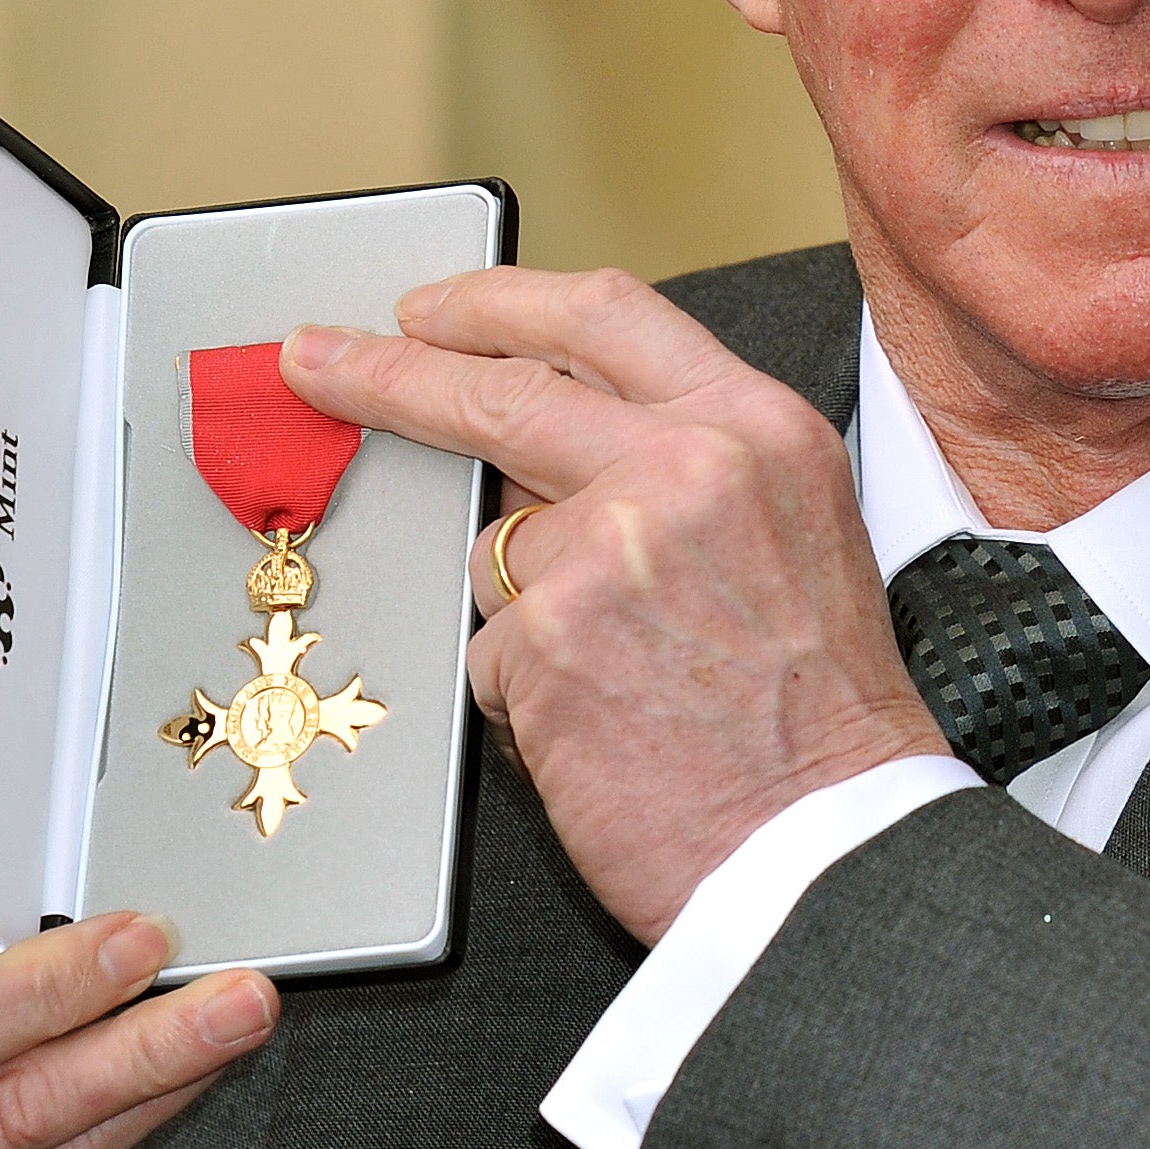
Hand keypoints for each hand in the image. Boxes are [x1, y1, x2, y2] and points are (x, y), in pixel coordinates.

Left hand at [283, 271, 946, 942]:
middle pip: (498, 391)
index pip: (600, 316)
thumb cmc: (821, 718)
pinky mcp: (545, 642)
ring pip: (498, 553)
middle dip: (388, 373)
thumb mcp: (791, 532)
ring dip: (532, 616)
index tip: (425, 311)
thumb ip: (683, 464)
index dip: (494, 304)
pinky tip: (608, 730)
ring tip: (628, 681)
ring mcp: (605, 551)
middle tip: (319, 366)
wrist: (829, 844)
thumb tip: (542, 455)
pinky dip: (533, 698)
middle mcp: (683, 467)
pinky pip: (494, 653)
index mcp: (755, 427)